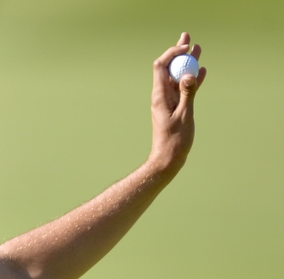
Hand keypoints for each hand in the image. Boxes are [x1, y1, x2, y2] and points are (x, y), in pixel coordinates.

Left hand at [149, 32, 206, 173]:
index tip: (185, 48)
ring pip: (177, 77)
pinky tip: (201, 72)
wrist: (168, 158)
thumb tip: (189, 75)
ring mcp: (168, 101)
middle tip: (188, 38)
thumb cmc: (174, 140)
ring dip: (187, 63)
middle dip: (178, 53)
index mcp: (160, 96)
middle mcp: (162, 96)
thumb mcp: (184, 115)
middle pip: (169, 68)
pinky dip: (191, 80)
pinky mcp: (175, 107)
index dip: (172, 53)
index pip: (161, 67)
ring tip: (197, 49)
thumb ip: (187, 94)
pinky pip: (183, 89)